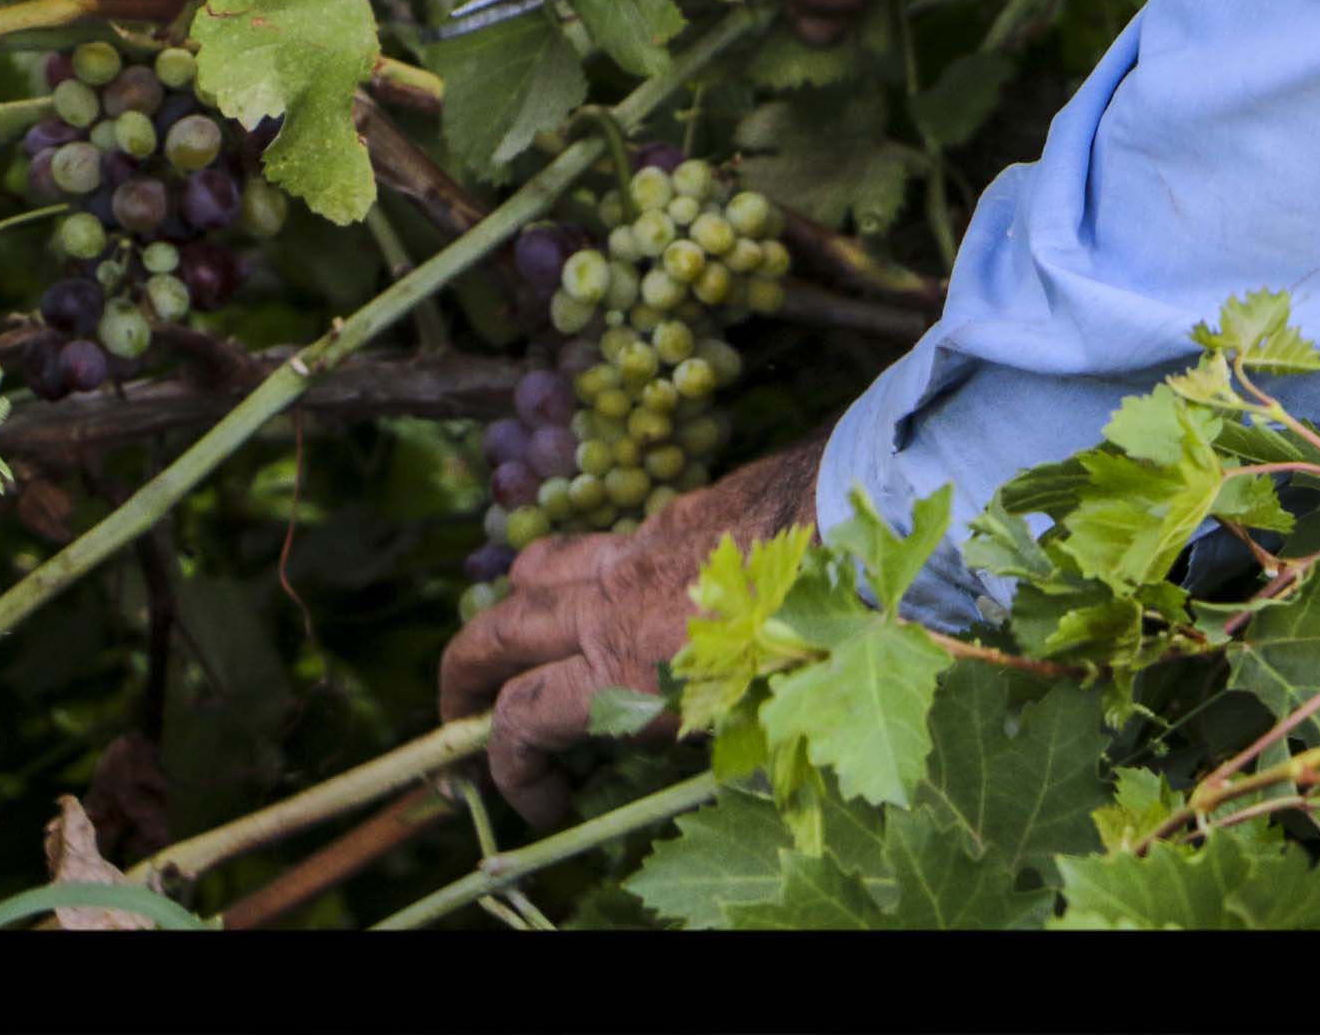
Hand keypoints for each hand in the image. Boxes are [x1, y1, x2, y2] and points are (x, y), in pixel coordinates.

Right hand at [438, 431, 827, 825]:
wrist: (860, 542)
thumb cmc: (821, 649)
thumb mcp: (743, 723)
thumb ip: (676, 726)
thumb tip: (644, 736)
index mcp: (620, 671)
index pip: (520, 721)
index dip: (509, 770)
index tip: (541, 802)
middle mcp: (607, 607)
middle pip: (493, 636)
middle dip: (462, 680)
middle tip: (460, 713)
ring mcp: (632, 553)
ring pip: (536, 569)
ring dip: (514, 607)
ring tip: (519, 635)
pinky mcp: (668, 516)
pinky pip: (604, 541)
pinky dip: (590, 571)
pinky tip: (621, 591)